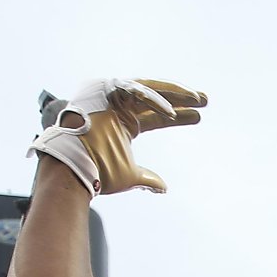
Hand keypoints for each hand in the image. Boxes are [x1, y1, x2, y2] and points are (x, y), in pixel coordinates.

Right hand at [31, 77, 206, 196]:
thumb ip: (146, 178)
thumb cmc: (96, 170)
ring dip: (173, 93)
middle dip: (180, 99)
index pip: (154, 117)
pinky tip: (173, 111)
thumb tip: (162, 187)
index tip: (198, 117)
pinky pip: (135, 90)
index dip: (177, 117)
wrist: (71, 166)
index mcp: (122, 123)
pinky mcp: (103, 90)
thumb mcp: (129, 175)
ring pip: (147, 89)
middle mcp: (116, 107)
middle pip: (154, 99)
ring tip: (198, 98)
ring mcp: (109, 97)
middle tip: (204, 99)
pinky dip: (154, 99)